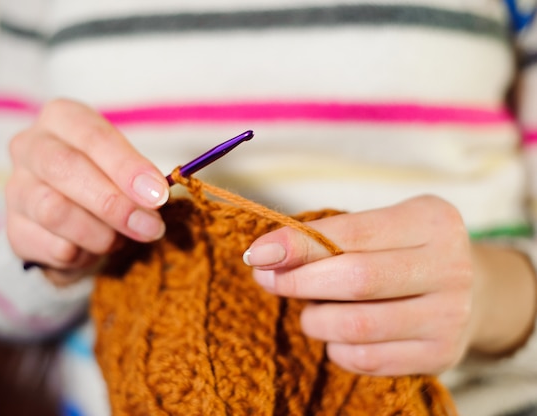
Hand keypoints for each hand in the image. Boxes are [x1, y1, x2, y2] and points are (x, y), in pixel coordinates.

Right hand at [5, 99, 168, 279]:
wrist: (73, 220)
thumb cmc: (107, 180)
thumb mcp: (127, 168)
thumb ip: (139, 180)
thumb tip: (154, 198)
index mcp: (62, 118)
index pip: (93, 136)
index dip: (127, 167)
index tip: (157, 195)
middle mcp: (30, 146)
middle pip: (65, 169)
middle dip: (113, 203)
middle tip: (149, 227)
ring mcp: (16, 188)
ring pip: (55, 211)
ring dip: (100, 234)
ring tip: (119, 240)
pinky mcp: (14, 229)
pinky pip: (52, 246)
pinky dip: (83, 255)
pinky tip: (93, 249)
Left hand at [244, 195, 475, 375]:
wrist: (473, 291)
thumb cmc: (404, 252)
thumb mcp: (378, 228)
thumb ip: (328, 238)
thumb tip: (264, 257)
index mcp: (431, 221)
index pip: (351, 232)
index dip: (297, 244)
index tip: (257, 253)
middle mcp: (449, 267)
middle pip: (355, 279)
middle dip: (297, 281)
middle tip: (269, 280)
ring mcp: (450, 316)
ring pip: (356, 325)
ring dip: (314, 319)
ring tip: (310, 310)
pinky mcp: (441, 355)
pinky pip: (367, 359)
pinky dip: (336, 348)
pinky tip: (336, 334)